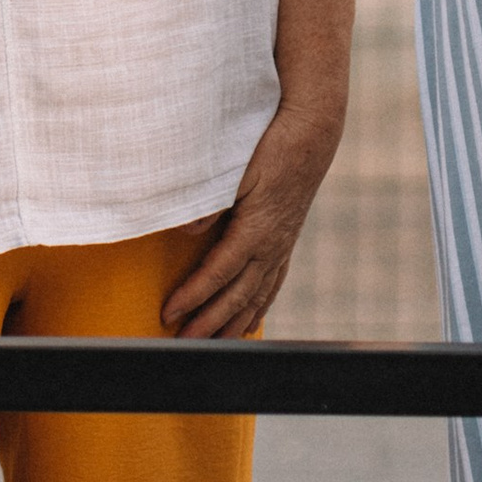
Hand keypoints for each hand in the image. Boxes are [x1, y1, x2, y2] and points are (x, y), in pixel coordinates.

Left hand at [159, 108, 340, 338]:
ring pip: (256, 296)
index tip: (169, 314)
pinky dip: (259, 307)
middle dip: (209, 322)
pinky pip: (272, 283)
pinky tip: (250, 321)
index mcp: (256, 230)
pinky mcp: (287, 240)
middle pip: (237, 295)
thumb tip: (187, 231)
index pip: (218, 274)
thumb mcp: (237, 168)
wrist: (312, 135)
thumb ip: (211, 200)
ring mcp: (282, 246)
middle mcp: (271, 245)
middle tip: (184, 343)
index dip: (193, 297)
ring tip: (215, 345)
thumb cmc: (271, 148)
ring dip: (234, 323)